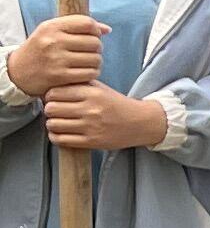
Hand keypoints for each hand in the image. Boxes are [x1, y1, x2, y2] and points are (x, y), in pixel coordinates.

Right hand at [7, 10, 102, 97]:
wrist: (18, 72)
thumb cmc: (40, 49)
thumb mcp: (51, 32)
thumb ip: (78, 26)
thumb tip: (107, 29)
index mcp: (51, 27)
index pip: (87, 23)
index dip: (95, 30)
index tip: (92, 36)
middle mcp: (53, 41)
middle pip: (95, 42)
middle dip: (97, 48)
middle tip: (89, 52)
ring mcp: (56, 59)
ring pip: (96, 59)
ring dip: (96, 62)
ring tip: (87, 62)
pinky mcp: (60, 76)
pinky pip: (90, 73)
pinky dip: (92, 73)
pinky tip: (85, 72)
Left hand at [40, 82, 167, 151]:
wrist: (141, 122)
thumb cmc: (117, 104)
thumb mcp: (101, 88)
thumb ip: (78, 85)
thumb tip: (50, 87)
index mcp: (93, 93)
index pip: (55, 93)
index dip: (50, 96)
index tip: (54, 99)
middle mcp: (91, 110)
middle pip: (51, 109)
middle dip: (50, 110)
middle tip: (55, 111)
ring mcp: (91, 127)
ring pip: (53, 125)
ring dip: (52, 124)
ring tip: (58, 122)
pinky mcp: (92, 142)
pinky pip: (61, 140)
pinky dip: (55, 136)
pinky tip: (61, 132)